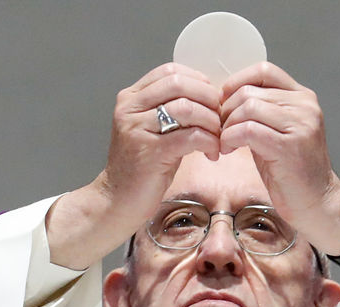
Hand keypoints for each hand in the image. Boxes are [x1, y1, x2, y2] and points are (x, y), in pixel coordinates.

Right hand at [48, 63, 221, 267]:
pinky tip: (212, 154)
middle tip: (221, 119)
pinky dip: (208, 142)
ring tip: (218, 139)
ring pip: (187, 108)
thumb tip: (210, 98)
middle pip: (180, 84)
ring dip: (211, 122)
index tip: (213, 101)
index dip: (199, 81)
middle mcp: (131, 107)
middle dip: (209, 100)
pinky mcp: (149, 152)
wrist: (118, 201)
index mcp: (132, 97)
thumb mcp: (154, 130)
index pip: (171, 71)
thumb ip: (173, 110)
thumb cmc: (143, 168)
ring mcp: (137, 128)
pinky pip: (189, 136)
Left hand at [220, 62, 339, 254]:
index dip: (236, 83)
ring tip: (223, 142)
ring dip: (227, 126)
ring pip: (247, 107)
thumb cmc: (292, 172)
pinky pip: (248, 130)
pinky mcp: (289, 146)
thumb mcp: (276, 133)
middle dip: (225, 110)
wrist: (317, 202)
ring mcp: (300, 124)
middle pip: (250, 91)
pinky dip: (230, 138)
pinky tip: (228, 150)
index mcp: (302, 98)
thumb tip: (224, 99)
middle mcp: (304, 106)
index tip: (222, 104)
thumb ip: (260, 112)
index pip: (263, 70)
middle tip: (218, 130)